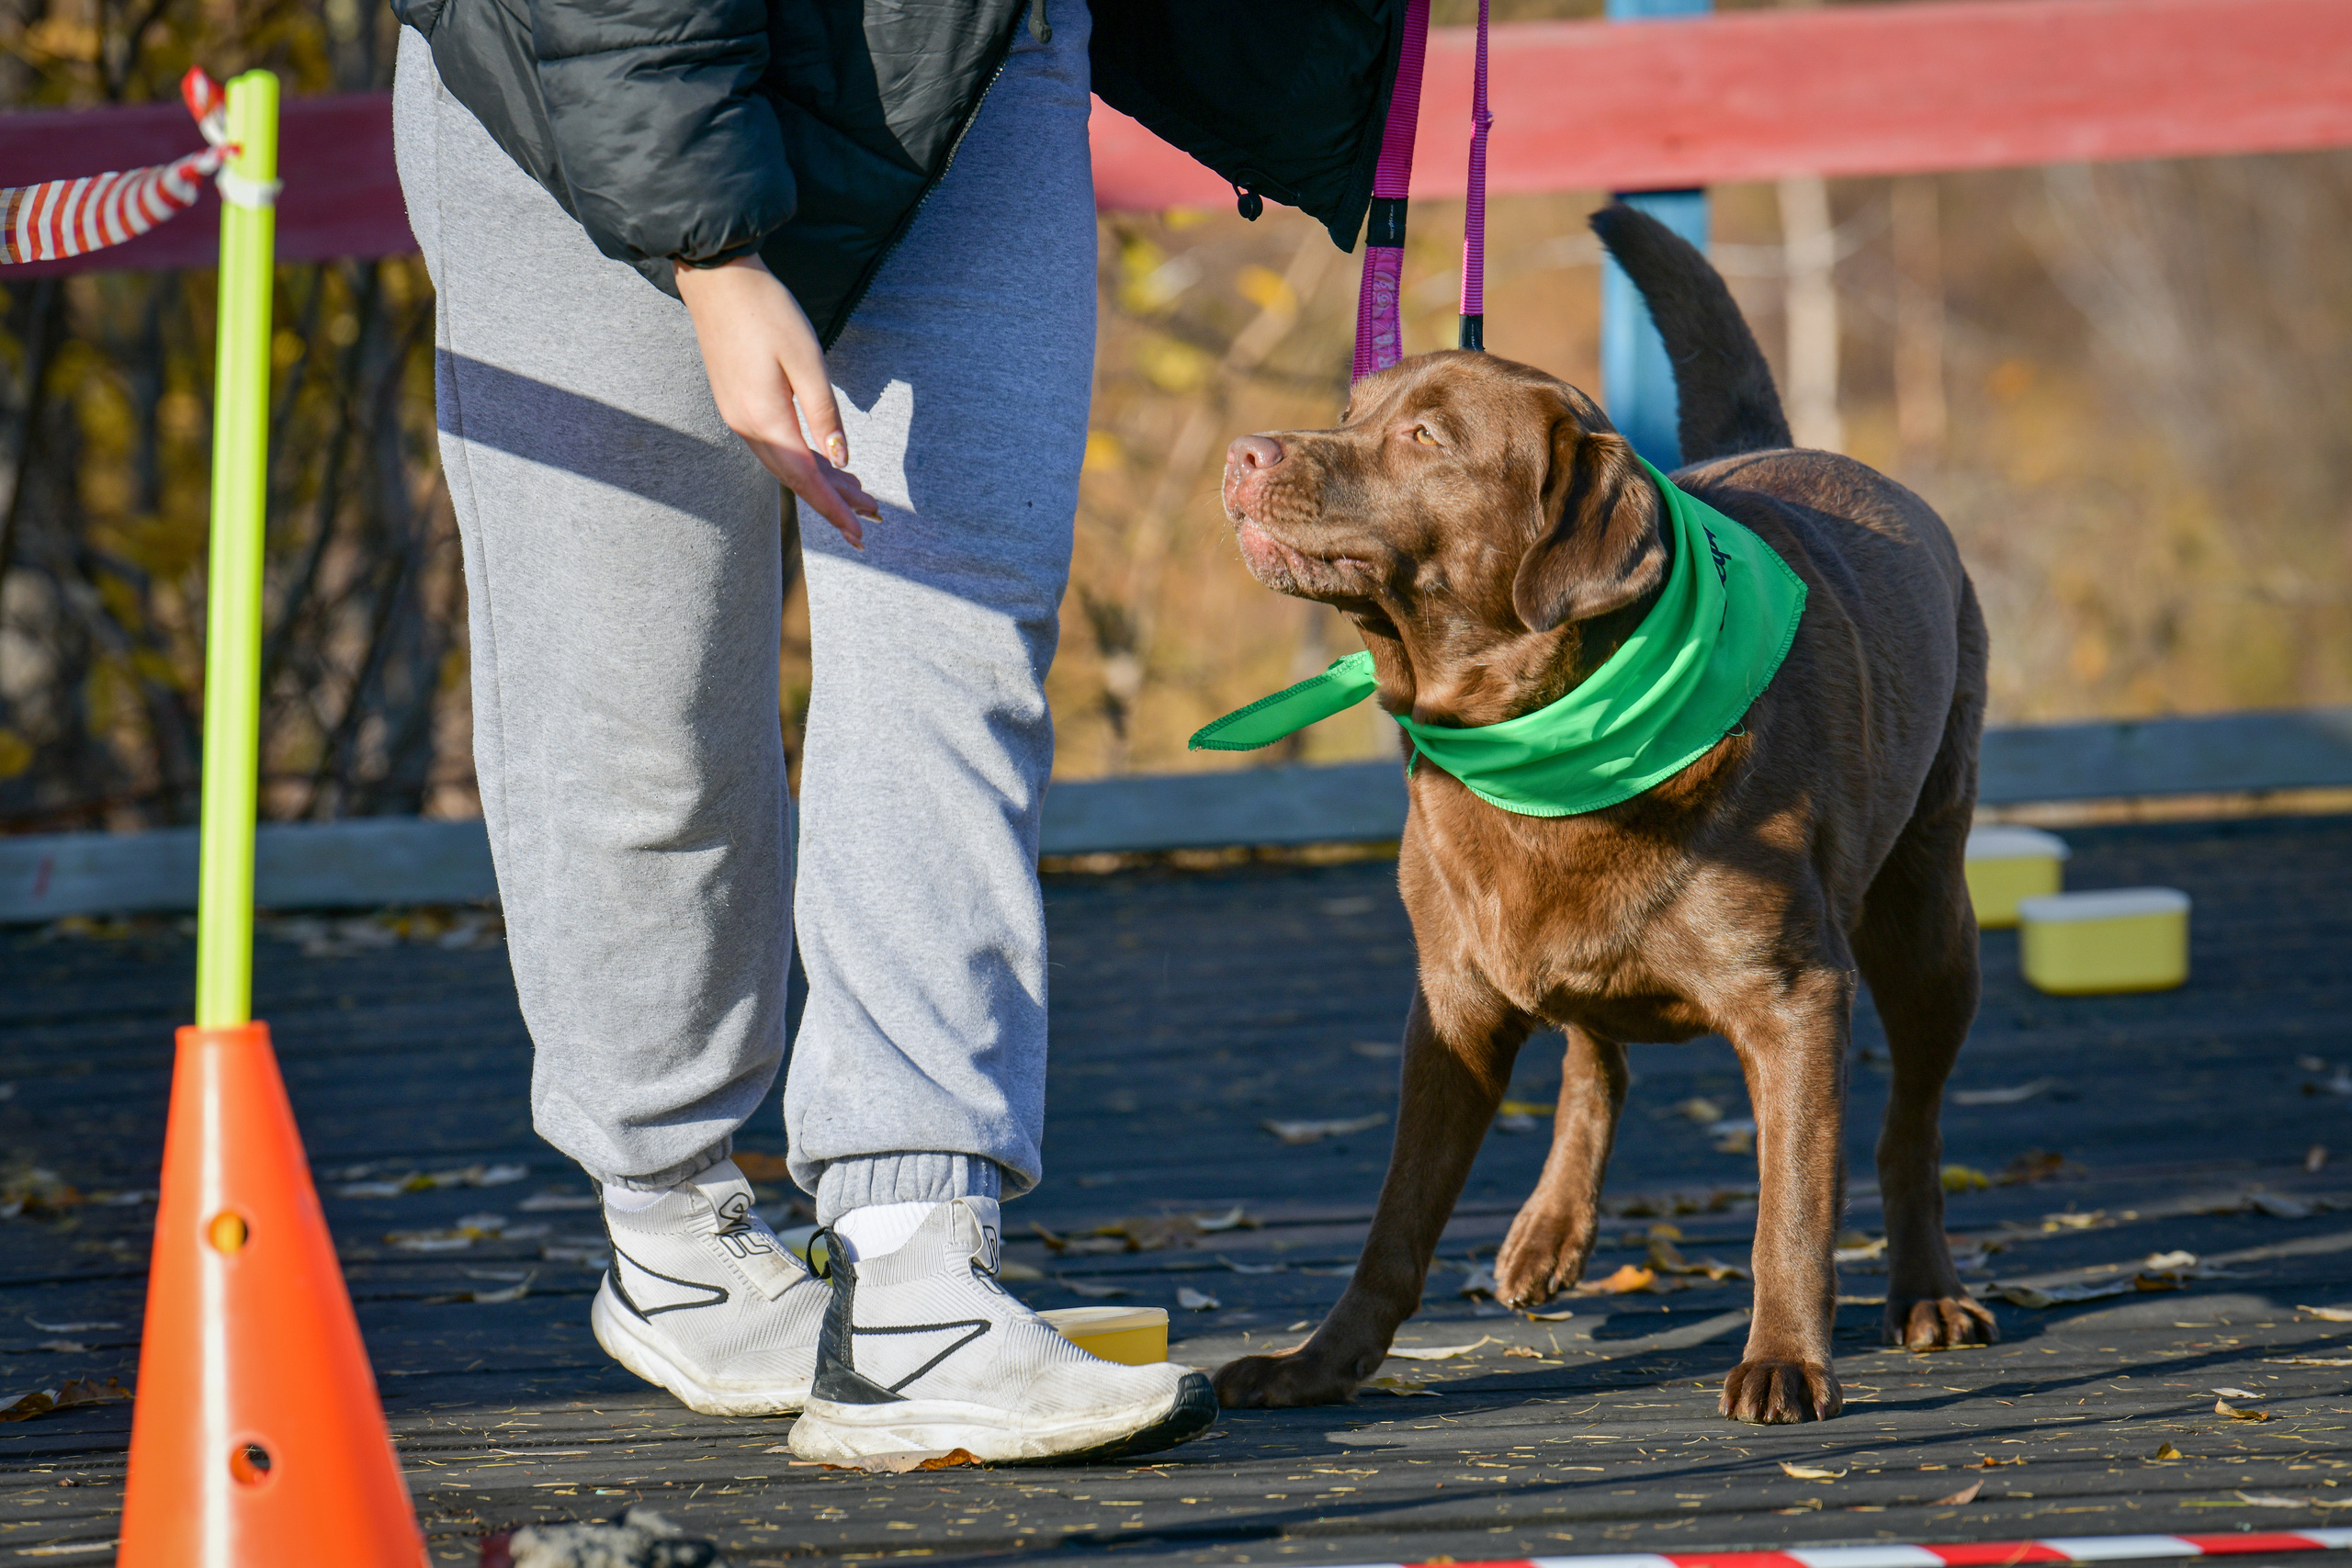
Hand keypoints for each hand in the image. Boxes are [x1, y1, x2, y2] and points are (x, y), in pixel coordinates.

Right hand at [675, 256, 882, 547]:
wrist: (717, 279)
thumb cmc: (766, 311)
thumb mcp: (807, 359)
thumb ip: (824, 413)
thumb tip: (840, 458)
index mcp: (766, 419)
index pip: (807, 479)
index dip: (835, 508)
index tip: (860, 533)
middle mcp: (747, 426)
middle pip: (796, 478)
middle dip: (834, 501)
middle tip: (871, 517)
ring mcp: (738, 416)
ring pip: (785, 464)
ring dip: (821, 482)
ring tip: (858, 493)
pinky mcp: (737, 403)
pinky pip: (774, 446)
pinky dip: (802, 460)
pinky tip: (823, 460)